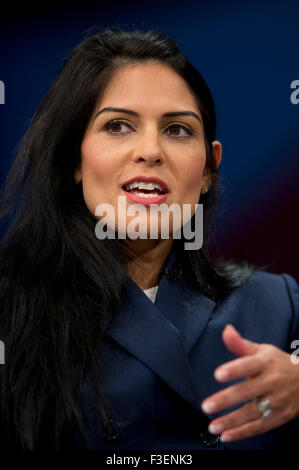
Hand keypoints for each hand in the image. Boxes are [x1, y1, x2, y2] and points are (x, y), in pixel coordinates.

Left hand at [201, 324, 298, 442]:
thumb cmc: (278, 364)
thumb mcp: (262, 351)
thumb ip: (240, 344)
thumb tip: (226, 330)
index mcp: (265, 363)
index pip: (248, 365)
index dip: (233, 370)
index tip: (218, 374)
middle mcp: (271, 382)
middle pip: (247, 392)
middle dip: (226, 400)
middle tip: (207, 405)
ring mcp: (276, 402)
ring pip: (252, 413)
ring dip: (231, 421)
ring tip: (213, 425)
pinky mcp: (279, 417)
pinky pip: (259, 427)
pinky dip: (242, 433)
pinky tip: (226, 435)